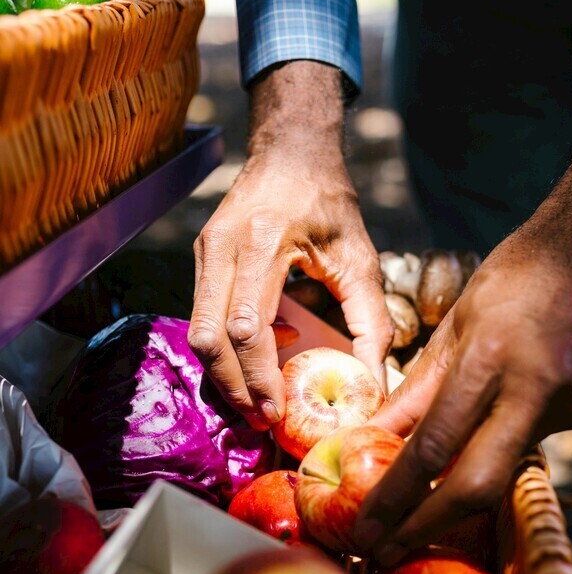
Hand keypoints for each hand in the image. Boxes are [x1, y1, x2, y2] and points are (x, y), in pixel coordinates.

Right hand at [189, 63, 392, 428]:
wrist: (290, 152)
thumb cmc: (329, 203)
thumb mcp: (360, 258)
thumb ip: (370, 322)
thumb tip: (373, 385)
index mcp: (263, 241)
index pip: (246, 326)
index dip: (258, 377)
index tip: (277, 411)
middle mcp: (223, 246)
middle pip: (209, 337)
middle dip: (234, 387)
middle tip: (262, 421)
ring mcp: (204, 251)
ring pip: (197, 331)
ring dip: (223, 374)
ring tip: (255, 403)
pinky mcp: (200, 257)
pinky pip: (201, 317)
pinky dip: (223, 351)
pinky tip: (251, 368)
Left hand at [353, 223, 571, 562]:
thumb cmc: (511, 280)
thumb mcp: (451, 329)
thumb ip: (414, 392)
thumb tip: (371, 440)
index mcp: (489, 360)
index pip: (434, 446)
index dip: (396, 497)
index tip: (366, 530)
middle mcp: (532, 391)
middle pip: (476, 486)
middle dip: (425, 527)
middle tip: (382, 551)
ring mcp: (566, 407)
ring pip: (502, 471)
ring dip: (457, 494)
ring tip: (417, 511)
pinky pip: (526, 445)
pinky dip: (493, 450)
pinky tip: (484, 437)